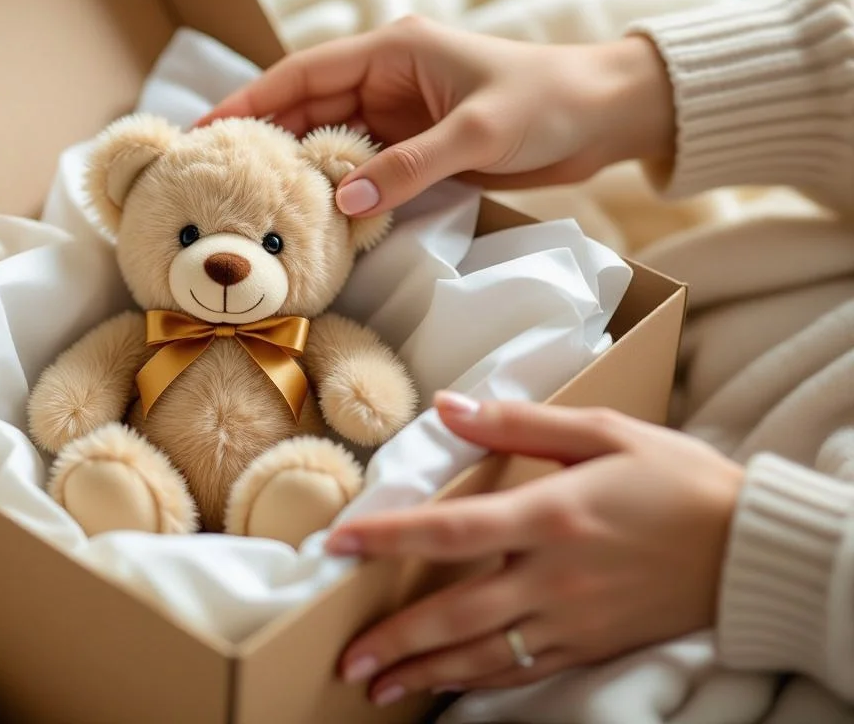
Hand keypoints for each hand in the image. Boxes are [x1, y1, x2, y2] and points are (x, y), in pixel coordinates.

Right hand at [197, 17, 675, 216]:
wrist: (606, 116)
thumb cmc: (550, 102)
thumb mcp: (479, 132)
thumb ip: (411, 166)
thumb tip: (345, 202)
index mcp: (393, 52)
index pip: (301, 74)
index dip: (249, 101)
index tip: (205, 130)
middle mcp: (387, 80)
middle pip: (306, 110)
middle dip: (262, 141)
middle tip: (214, 180)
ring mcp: (401, 117)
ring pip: (330, 144)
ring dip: (298, 171)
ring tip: (250, 206)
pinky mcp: (419, 150)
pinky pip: (364, 171)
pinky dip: (337, 192)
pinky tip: (312, 218)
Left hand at [324, 392, 743, 706]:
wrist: (750, 547)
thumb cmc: (677, 480)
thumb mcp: (602, 432)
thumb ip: (518, 422)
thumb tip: (447, 406)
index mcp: (551, 516)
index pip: (451, 532)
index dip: (389, 538)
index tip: (339, 545)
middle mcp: (554, 577)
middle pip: (457, 615)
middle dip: (397, 639)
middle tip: (346, 657)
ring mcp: (573, 619)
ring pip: (485, 655)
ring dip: (428, 672)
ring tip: (378, 683)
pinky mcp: (592, 644)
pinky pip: (524, 669)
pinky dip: (480, 680)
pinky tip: (449, 684)